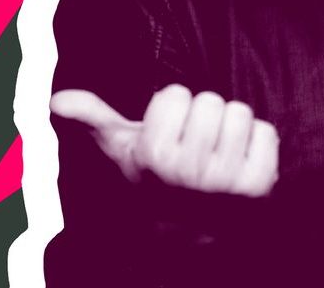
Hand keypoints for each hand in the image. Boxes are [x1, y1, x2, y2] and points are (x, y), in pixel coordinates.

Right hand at [50, 84, 278, 195]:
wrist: (191, 229)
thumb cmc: (157, 176)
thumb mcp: (123, 150)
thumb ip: (92, 119)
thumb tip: (56, 100)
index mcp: (153, 156)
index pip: (176, 93)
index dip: (173, 108)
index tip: (169, 133)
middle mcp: (188, 171)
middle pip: (210, 100)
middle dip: (203, 115)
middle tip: (195, 143)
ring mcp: (225, 181)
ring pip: (239, 112)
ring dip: (231, 126)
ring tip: (217, 150)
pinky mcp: (259, 187)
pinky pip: (267, 132)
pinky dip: (258, 142)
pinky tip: (241, 161)